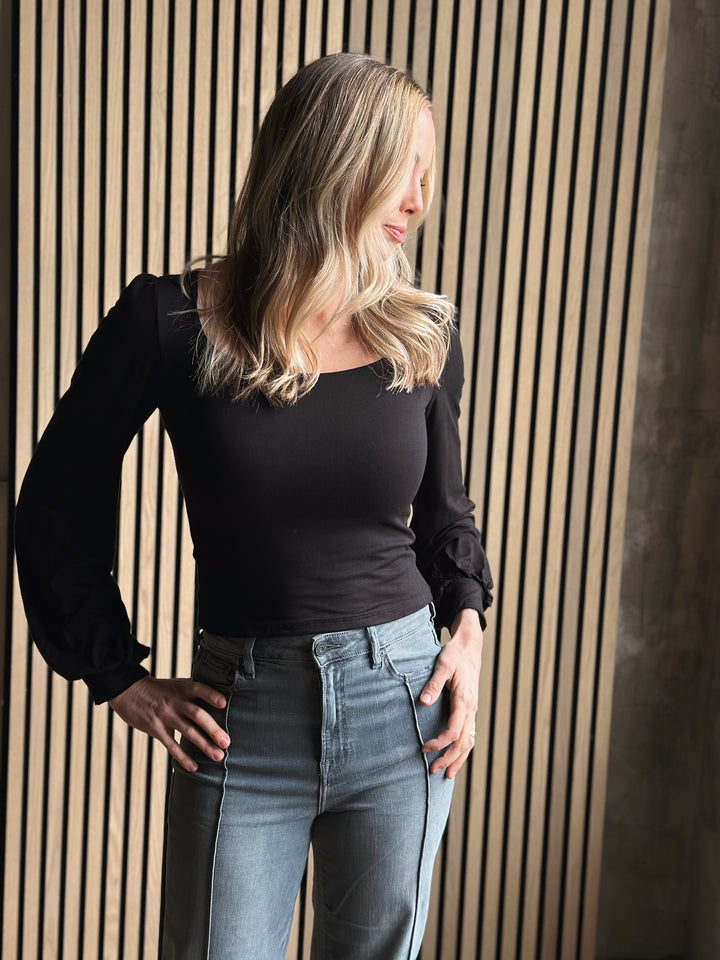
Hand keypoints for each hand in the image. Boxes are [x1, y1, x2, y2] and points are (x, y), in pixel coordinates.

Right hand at [109, 676, 229, 772]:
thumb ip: (193, 693)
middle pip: (197, 715)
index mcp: (182, 688)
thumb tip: (220, 702)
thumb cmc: (159, 690)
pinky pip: (171, 745)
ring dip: (204, 745)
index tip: (224, 704)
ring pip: (188, 731)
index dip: (211, 695)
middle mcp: (176, 701)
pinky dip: (183, 757)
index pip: (199, 689)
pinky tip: (193, 767)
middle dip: (213, 729)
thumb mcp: (176, 685)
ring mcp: (166, 716)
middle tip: (226, 742)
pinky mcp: (156, 729)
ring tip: (217, 756)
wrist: (128, 691)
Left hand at [420, 608, 482, 778]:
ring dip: (458, 759)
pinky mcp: (471, 710)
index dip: (439, 743)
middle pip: (463, 742)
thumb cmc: (454, 655)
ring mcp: (473, 710)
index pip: (454, 731)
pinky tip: (456, 758)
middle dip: (448, 758)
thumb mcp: (443, 665)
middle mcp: (471, 708)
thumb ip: (433, 684)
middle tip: (432, 770)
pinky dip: (464, 750)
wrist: (469, 648)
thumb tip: (423, 702)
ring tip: (446, 774)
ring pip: (469, 741)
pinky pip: (470, 734)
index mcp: (464, 700)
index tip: (424, 748)